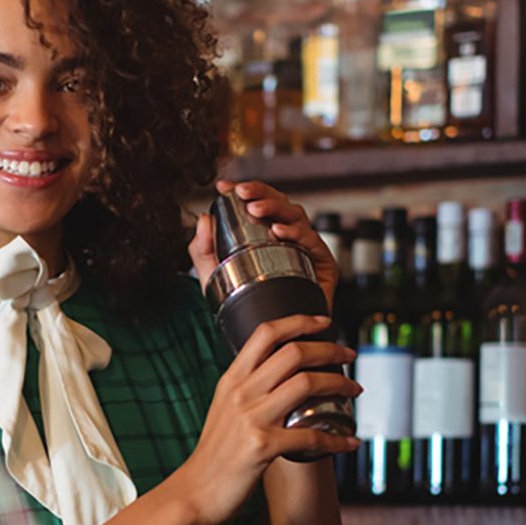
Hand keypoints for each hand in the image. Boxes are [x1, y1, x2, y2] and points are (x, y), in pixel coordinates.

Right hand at [171, 312, 360, 524]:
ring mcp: (251, 418)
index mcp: (231, 380)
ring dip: (339, 383)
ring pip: (306, 384)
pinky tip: (349, 442)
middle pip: (294, 352)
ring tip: (354, 389)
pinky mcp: (263, 446)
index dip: (299, 321)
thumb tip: (278, 378)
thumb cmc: (213, 455)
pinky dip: (336, 439)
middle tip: (348, 353)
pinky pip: (310, 436)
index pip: (266, 333)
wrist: (194, 492)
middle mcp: (241, 393)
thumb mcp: (222, 409)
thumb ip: (246, 390)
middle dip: (330, 349)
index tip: (324, 323)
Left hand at [189, 180, 339, 314]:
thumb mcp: (211, 274)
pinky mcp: (323, 264)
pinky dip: (297, 233)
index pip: (258, 204)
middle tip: (243, 194)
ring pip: (297, 216)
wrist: (269, 338)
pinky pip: (314, 241)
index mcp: (265, 233)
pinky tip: (280, 232)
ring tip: (257, 210)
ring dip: (277, 208)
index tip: (225, 187)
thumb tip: (204, 218)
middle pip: (280, 203)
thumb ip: (202, 248)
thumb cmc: (241, 304)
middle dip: (262, 194)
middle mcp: (288, 237)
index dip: (246, 190)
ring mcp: (306, 249)